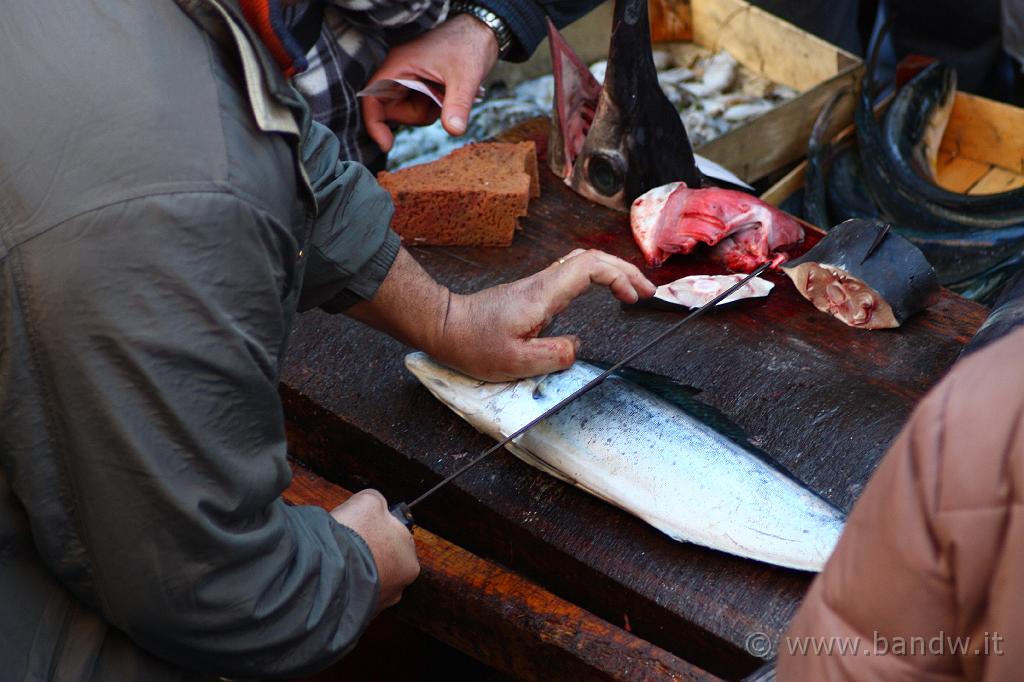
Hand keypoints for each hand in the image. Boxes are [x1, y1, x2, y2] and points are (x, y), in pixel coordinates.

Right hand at [330, 490, 419, 611]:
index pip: (396, 538)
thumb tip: (376, 505)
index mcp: (410, 560)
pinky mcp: (358, 615)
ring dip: (355, 570)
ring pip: (367, 579)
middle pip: (383, 560)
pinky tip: (332, 576)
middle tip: (347, 543)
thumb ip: (378, 502)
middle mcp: (399, 586)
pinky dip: (344, 586)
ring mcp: (378, 604)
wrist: (326, 572)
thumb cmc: (353, 536)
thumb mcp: (369, 500)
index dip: (376, 529)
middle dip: (367, 552)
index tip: (361, 526)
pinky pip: (352, 594)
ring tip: (337, 560)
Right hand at [361, 14, 499, 151]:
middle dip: (417, 114)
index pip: (372, 98)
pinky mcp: (419, 85)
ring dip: (428, 111)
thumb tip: (454, 131)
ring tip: (448, 92)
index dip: (374, 123)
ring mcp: (408, 79)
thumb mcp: (465, 77)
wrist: (481, 32)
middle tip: (441, 100)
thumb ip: (457, 105)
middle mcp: (399, 72)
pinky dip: (433, 107)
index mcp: (399, 65)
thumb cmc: (469, 45)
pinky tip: (447, 93)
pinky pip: (419, 106)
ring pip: (408, 111)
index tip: (387, 145)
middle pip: (392, 110)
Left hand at [431, 249, 655, 380]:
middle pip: (591, 259)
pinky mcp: (531, 292)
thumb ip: (553, 356)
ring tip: (630, 291)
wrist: (444, 326)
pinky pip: (570, 274)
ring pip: (581, 262)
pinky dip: (594, 278)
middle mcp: (542, 283)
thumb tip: (576, 347)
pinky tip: (599, 292)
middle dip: (624, 271)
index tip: (634, 299)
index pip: (590, 268)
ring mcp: (536, 285)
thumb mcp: (516, 361)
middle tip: (647, 292)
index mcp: (543, 294)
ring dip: (610, 272)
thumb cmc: (474, 344)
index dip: (619, 277)